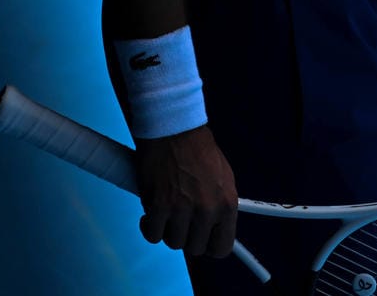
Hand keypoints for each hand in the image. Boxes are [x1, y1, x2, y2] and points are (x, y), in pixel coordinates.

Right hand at [133, 123, 239, 258]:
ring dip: (167, 230)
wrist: (174, 129)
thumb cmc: (197, 149)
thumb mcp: (222, 178)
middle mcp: (207, 210)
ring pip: (173, 242)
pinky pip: (152, 234)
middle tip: (179, 220)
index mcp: (227, 204)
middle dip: (185, 236)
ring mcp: (182, 210)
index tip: (200, 240)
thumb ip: (218, 204)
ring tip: (166, 211)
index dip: (208, 246)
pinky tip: (150, 212)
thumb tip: (214, 226)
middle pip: (194, 248)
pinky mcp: (158, 207)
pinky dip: (149, 226)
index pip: (222, 247)